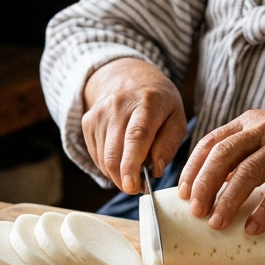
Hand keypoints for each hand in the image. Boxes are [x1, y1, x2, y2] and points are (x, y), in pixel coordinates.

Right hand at [81, 58, 186, 193]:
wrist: (128, 77)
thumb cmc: (158, 103)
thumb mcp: (176, 118)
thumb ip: (169, 145)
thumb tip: (155, 170)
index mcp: (147, 103)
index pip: (136, 137)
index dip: (132, 164)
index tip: (132, 186)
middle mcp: (118, 106)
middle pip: (114, 153)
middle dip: (123, 179)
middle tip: (136, 188)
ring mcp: (99, 113)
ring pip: (103, 158)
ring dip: (117, 174)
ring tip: (133, 168)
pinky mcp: (88, 122)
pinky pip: (96, 155)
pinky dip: (109, 165)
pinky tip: (121, 156)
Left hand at [178, 106, 264, 234]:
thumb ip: (245, 151)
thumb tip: (215, 182)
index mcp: (249, 121)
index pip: (210, 142)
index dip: (193, 169)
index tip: (182, 194)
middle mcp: (263, 128)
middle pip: (221, 155)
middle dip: (204, 185)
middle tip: (195, 212)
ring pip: (246, 172)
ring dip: (228, 201)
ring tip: (217, 224)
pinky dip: (264, 210)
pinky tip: (253, 228)